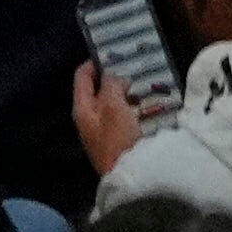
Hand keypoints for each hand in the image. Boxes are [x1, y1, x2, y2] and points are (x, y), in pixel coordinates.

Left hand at [70, 59, 141, 176]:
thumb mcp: (113, 105)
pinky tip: (150, 104)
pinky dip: (134, 107)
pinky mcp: (119, 140)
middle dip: (116, 78)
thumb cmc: (118, 139)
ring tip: (146, 83)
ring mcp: (104, 131)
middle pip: (99, 89)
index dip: (95, 61)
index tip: (114, 52)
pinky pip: (125, 116)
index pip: (82, 76)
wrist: (131, 179)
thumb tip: (114, 77)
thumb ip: (111, 85)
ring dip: (127, 93)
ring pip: (114, 103)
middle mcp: (90, 119)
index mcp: (82, 108)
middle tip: (135, 67)